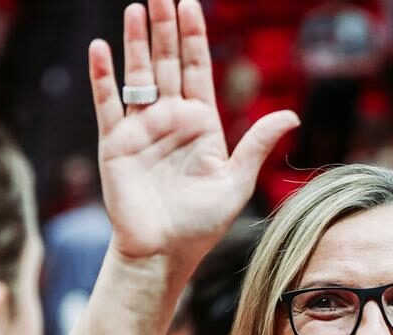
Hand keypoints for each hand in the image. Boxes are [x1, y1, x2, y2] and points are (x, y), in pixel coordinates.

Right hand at [88, 0, 297, 262]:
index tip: (190, 4)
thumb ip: (256, 144)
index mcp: (201, 124)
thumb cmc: (202, 223)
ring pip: (138, 76)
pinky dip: (103, 77)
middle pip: (166, 63)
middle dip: (164, 28)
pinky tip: (101, 50)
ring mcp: (141, 129)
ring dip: (136, 43)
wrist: (164, 252)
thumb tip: (291, 114)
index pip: (196, 69)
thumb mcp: (236, 181)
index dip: (192, 37)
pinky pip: (108, 104)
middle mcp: (169, 119)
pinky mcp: (115, 144)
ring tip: (137, 9)